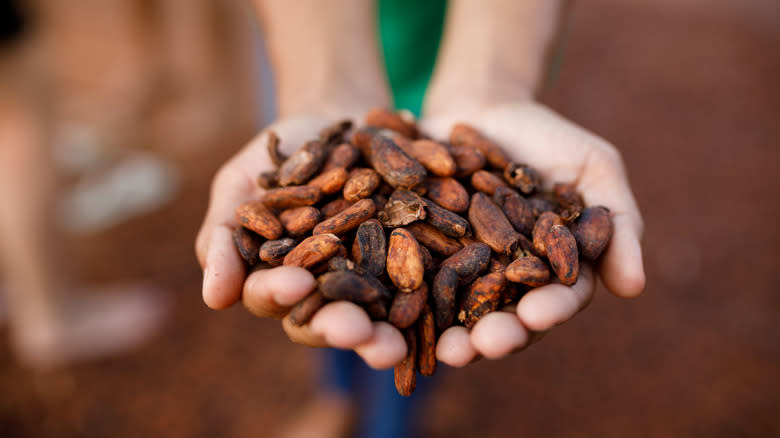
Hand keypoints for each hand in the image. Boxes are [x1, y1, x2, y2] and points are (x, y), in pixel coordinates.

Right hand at [195, 113, 406, 368]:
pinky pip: (421, 283)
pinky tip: (435, 303)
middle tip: (354, 333)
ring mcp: (372, 279)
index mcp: (279, 279)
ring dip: (384, 334)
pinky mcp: (413, 264)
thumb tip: (213, 300)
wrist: (341, 119)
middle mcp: (327, 290)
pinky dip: (427, 295)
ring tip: (394, 345)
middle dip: (340, 327)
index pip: (273, 295)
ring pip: (376, 316)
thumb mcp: (240, 185)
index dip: (281, 292)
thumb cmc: (280, 154)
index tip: (295, 283)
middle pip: (328, 319)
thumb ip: (224, 238)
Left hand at [421, 100, 645, 365]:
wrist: (481, 104)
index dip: (549, 308)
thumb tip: (635, 287)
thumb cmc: (547, 136)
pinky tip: (399, 315)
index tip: (536, 314)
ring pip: (460, 311)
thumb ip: (618, 221)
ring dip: (453, 334)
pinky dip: (410, 298)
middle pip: (507, 316)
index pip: (559, 295)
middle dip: (499, 334)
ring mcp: (463, 271)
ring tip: (445, 352)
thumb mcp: (593, 166)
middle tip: (484, 345)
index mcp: (553, 268)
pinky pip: (415, 281)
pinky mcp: (422, 256)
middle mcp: (508, 280)